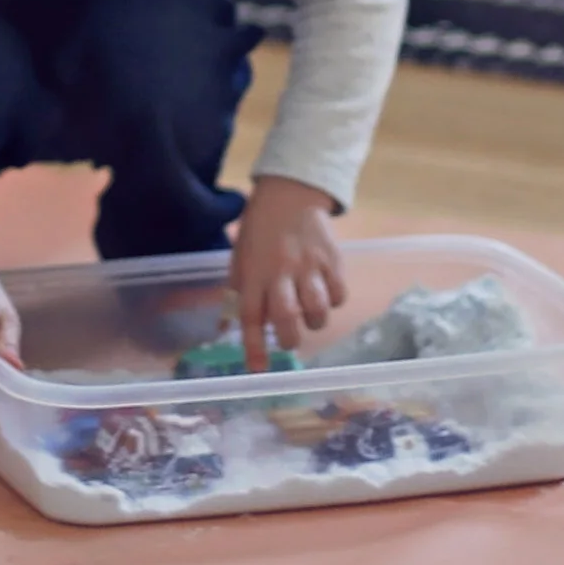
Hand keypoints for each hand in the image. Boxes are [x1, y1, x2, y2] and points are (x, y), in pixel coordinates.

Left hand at [229, 177, 346, 367]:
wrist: (289, 195)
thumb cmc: (259, 232)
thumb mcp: (239, 259)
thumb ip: (236, 294)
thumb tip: (224, 330)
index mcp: (253, 273)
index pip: (251, 316)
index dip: (253, 346)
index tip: (257, 369)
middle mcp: (281, 272)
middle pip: (287, 316)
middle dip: (289, 338)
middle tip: (289, 338)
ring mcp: (309, 266)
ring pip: (317, 309)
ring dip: (314, 322)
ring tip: (309, 315)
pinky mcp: (332, 260)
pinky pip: (339, 294)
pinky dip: (333, 302)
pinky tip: (325, 294)